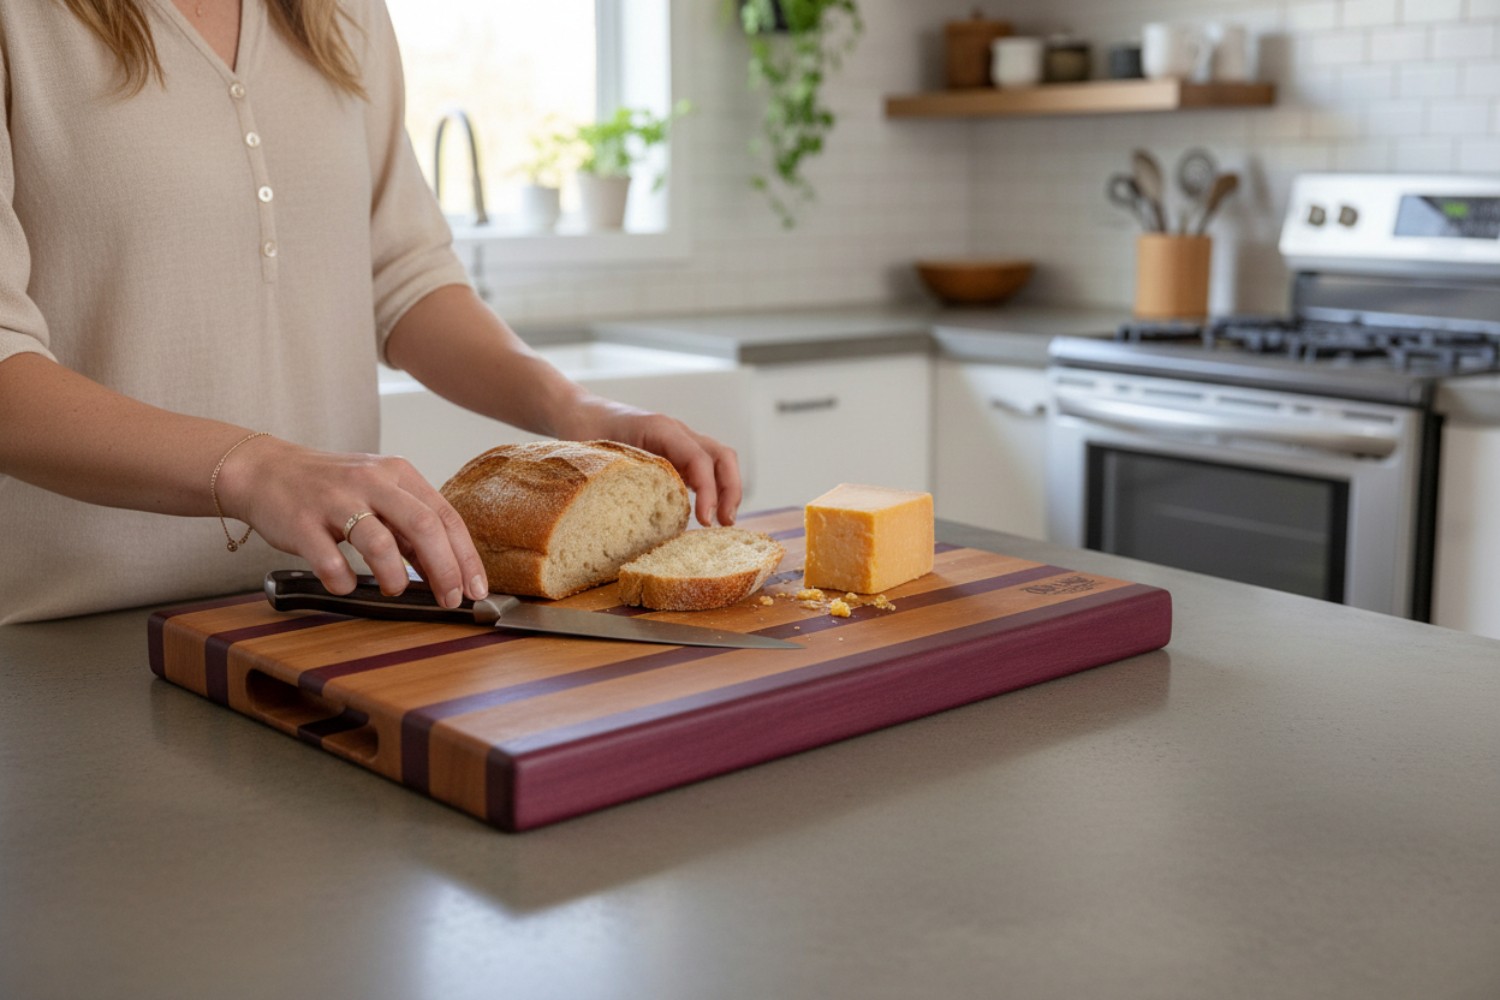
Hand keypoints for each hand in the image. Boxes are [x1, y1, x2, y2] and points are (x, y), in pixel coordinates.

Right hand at [215, 436, 487, 606]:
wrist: (264, 471)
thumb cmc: (330, 489)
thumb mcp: (379, 493)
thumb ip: (410, 527)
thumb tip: (448, 570)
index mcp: (397, 474)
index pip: (445, 516)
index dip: (465, 556)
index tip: (476, 589)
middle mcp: (371, 481)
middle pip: (423, 526)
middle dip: (445, 569)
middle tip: (450, 599)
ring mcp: (336, 500)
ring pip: (379, 542)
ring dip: (395, 577)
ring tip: (395, 590)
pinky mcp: (302, 523)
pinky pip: (330, 561)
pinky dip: (343, 581)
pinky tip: (345, 584)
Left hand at [564, 399, 742, 526]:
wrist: (579, 413)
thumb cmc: (585, 430)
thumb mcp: (599, 454)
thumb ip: (620, 476)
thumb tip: (637, 514)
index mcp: (661, 428)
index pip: (699, 458)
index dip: (708, 490)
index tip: (704, 519)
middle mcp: (677, 433)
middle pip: (721, 456)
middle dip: (730, 489)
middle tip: (725, 523)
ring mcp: (679, 443)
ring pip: (718, 461)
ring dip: (726, 490)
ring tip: (722, 522)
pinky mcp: (676, 454)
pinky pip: (705, 469)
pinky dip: (712, 489)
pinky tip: (705, 512)